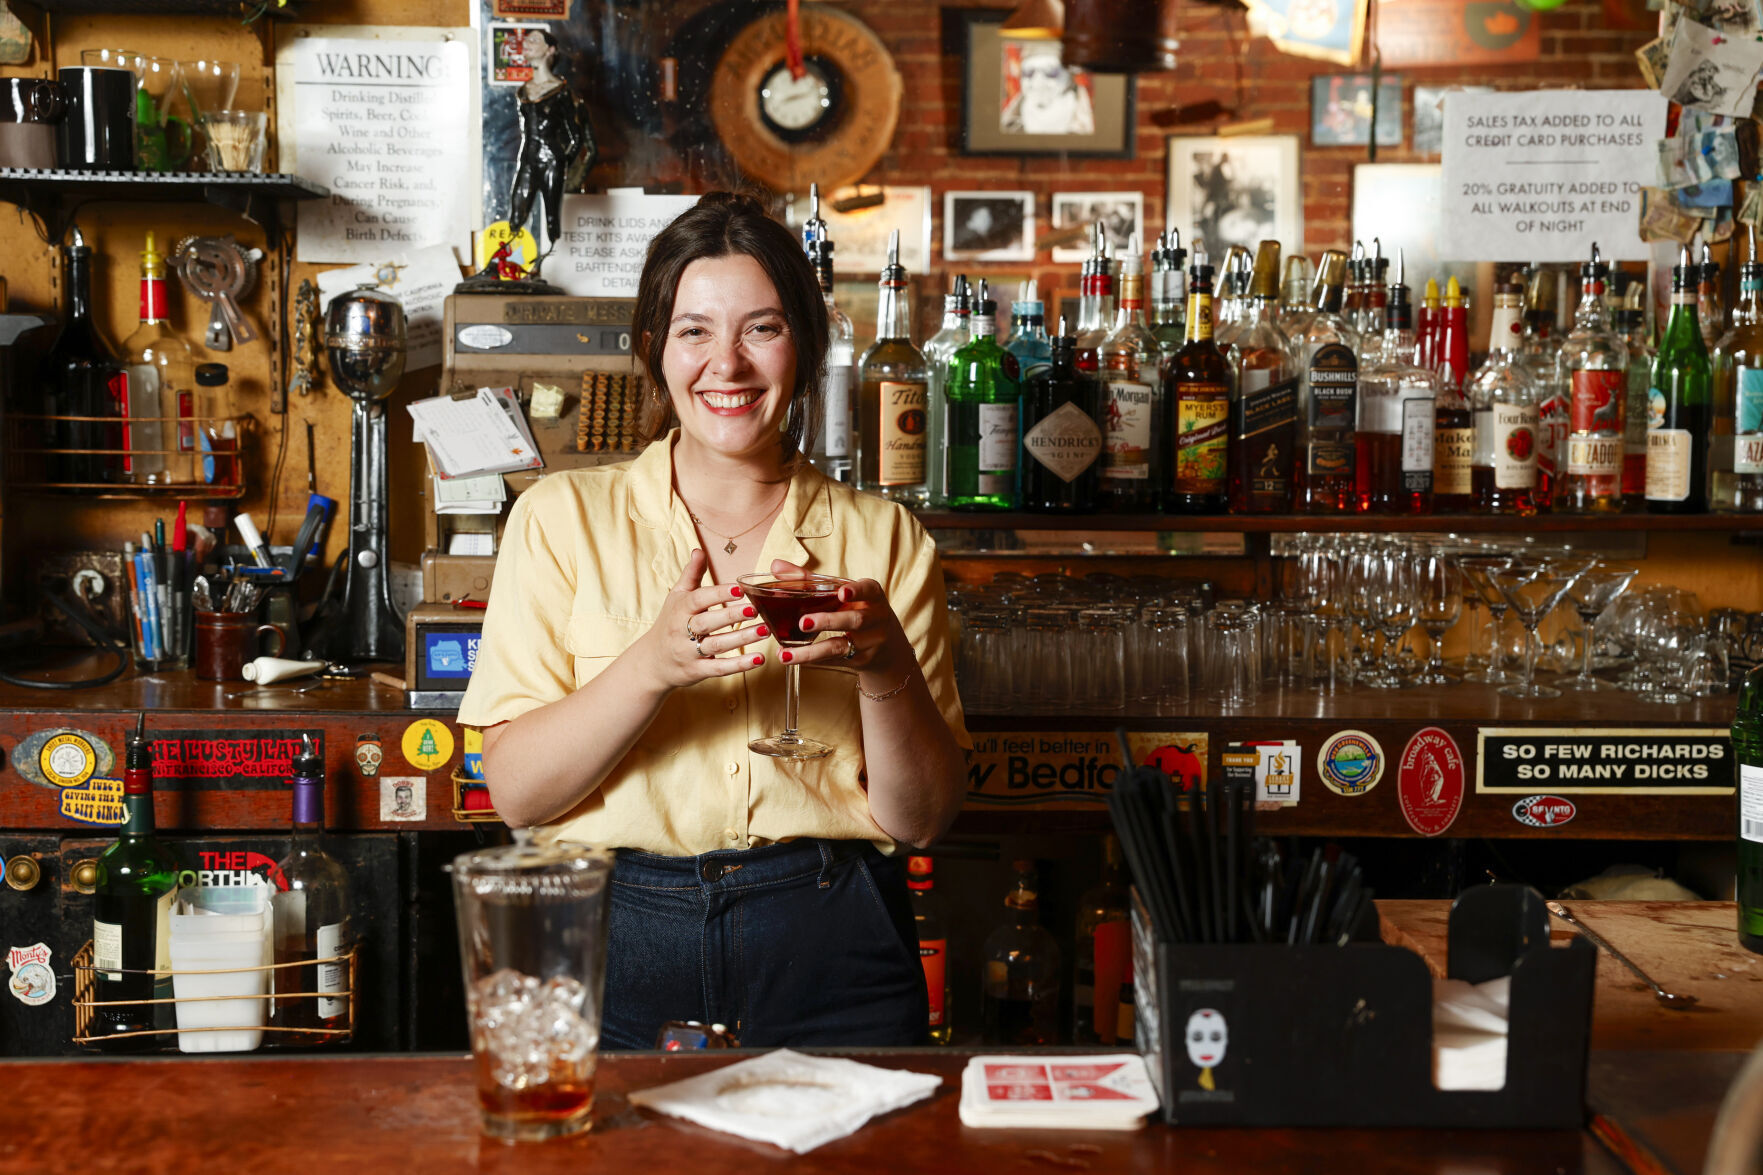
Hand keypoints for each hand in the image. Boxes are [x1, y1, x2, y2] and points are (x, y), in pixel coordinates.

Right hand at [640, 549, 766, 689]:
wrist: (652, 662)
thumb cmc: (670, 623)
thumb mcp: (677, 597)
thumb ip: (691, 574)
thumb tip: (699, 550)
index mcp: (680, 609)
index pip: (699, 599)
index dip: (718, 594)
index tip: (739, 588)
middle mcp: (682, 631)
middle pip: (707, 623)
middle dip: (731, 616)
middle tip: (756, 609)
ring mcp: (689, 652)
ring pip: (716, 646)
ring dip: (741, 639)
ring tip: (765, 631)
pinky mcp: (696, 671)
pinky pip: (719, 668)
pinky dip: (739, 665)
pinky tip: (758, 659)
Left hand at [766, 559, 911, 677]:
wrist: (886, 647)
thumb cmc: (857, 610)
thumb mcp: (843, 594)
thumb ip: (809, 580)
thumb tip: (776, 566)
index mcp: (872, 596)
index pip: (869, 590)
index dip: (857, 591)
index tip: (843, 592)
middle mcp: (876, 619)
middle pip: (855, 620)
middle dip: (828, 621)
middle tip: (802, 622)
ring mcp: (870, 643)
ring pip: (841, 647)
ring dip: (811, 651)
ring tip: (785, 653)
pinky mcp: (860, 661)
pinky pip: (834, 661)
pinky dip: (811, 660)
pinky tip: (792, 659)